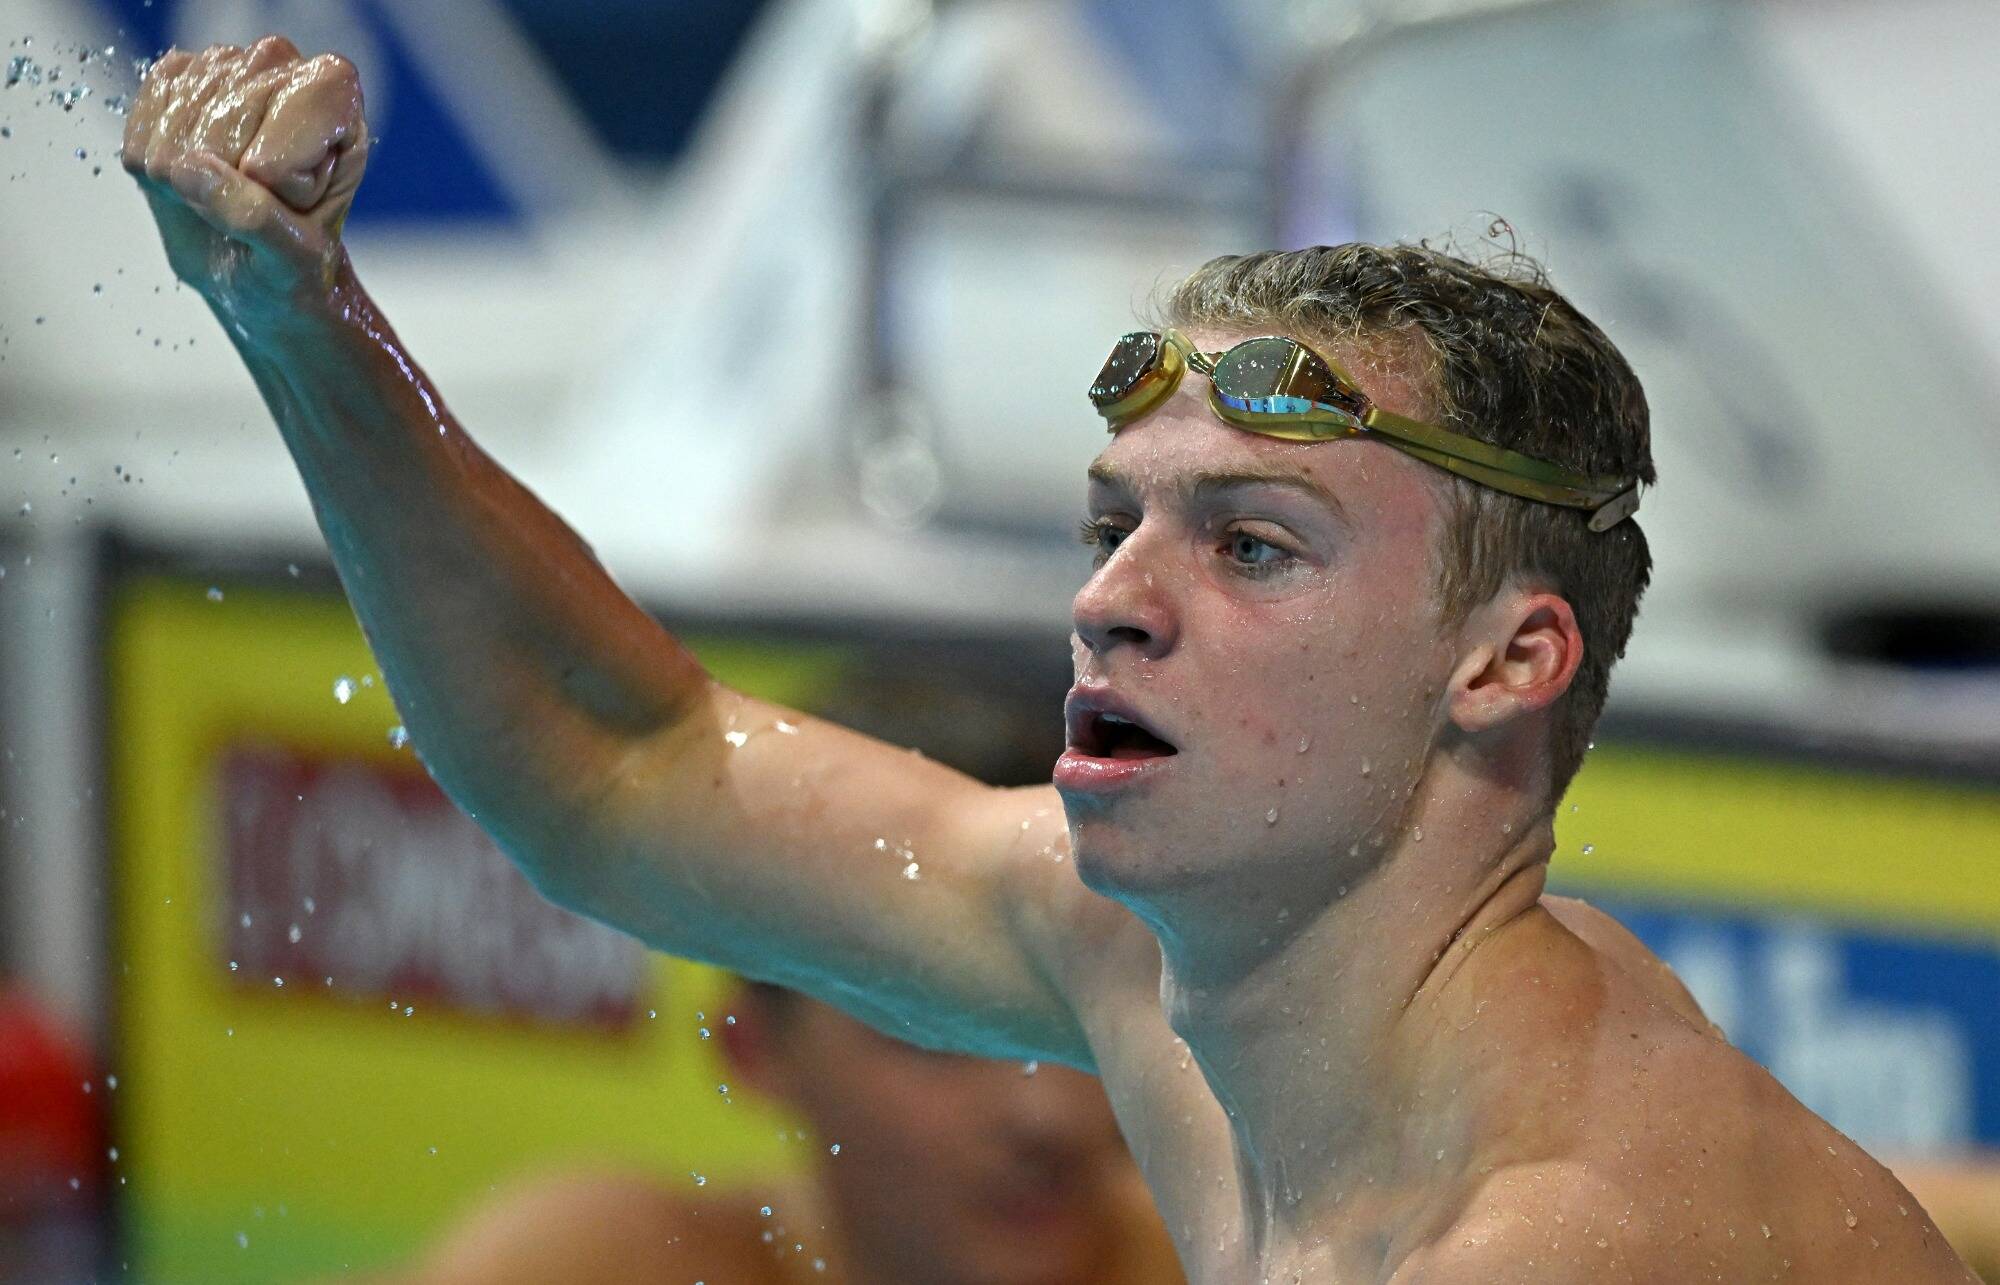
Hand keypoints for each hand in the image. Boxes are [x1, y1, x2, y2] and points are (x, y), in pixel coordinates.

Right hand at [122, 36, 368, 325]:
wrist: (251, 269)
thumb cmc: (290, 261)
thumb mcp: (293, 256)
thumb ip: (254, 216)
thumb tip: (187, 168)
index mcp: (334, 92)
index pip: (300, 109)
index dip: (286, 166)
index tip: (296, 199)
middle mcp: (279, 64)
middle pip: (231, 114)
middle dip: (234, 181)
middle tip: (254, 205)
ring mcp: (219, 67)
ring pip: (179, 122)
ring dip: (190, 182)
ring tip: (223, 196)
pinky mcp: (167, 82)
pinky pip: (140, 125)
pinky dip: (153, 169)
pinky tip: (188, 180)